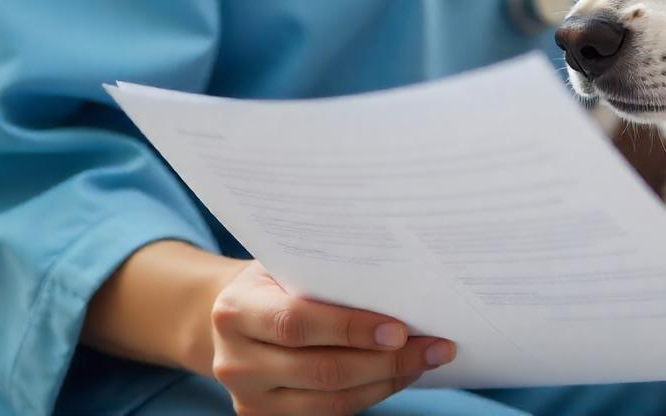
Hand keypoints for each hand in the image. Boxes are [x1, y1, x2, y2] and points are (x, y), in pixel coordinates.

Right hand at [209, 261, 455, 415]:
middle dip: (386, 361)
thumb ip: (325, 273)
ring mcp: (248, 397)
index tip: (400, 329)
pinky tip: (398, 374)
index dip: (351, 329)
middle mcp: (235, 361)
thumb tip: (400, 281)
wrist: (231, 315)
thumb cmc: (273, 281)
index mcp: (236, 311)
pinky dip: (372, 394)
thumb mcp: (285, 264)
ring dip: (387, 382)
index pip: (297, 324)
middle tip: (434, 347)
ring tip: (425, 360)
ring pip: (331, 401)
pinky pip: (329, 414)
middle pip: (322, 370)